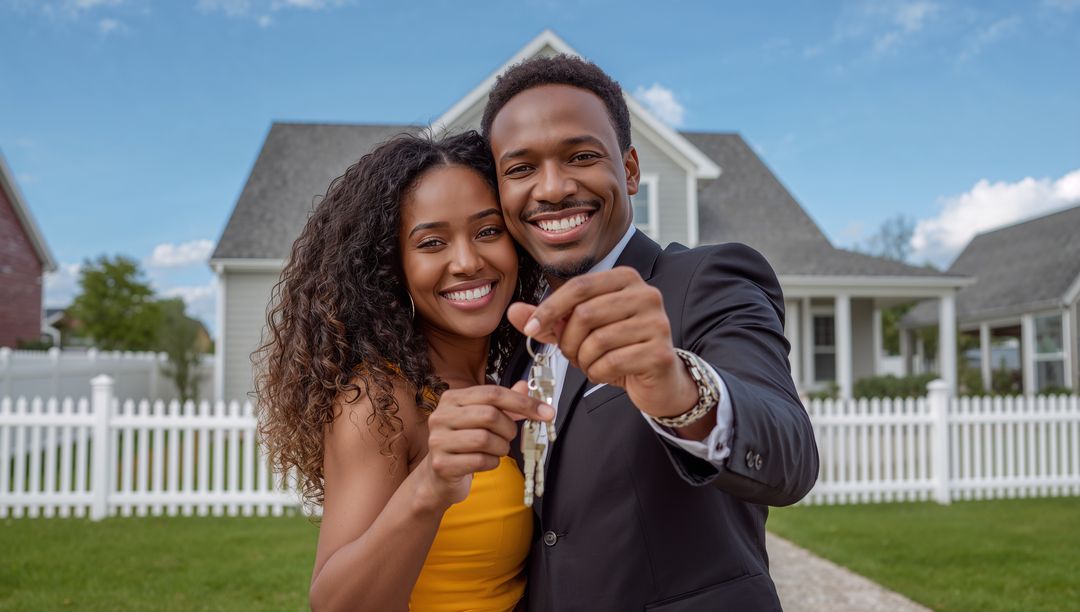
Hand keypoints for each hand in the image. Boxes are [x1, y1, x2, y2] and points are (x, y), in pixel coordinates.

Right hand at [420, 381, 553, 507]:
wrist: (440, 476)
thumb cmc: (464, 443)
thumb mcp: (483, 420)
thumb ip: (505, 404)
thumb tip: (525, 386)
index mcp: (452, 399)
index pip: (492, 393)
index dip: (523, 402)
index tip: (546, 412)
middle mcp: (441, 416)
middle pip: (489, 415)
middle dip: (509, 428)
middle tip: (510, 436)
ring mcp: (438, 440)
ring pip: (485, 439)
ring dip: (501, 447)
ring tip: (497, 449)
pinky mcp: (442, 464)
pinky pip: (480, 461)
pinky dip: (492, 463)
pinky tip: (486, 461)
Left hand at [507, 267, 697, 419]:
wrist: (658, 379)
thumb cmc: (618, 348)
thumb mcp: (580, 330)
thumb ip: (549, 319)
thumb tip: (513, 311)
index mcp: (626, 279)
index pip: (579, 286)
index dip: (549, 308)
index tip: (529, 328)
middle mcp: (646, 295)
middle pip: (585, 313)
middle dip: (567, 340)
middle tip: (569, 354)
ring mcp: (657, 323)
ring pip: (597, 340)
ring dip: (582, 359)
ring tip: (588, 363)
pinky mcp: (660, 353)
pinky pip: (611, 362)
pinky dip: (597, 373)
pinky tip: (603, 373)